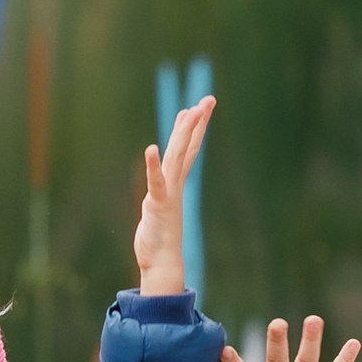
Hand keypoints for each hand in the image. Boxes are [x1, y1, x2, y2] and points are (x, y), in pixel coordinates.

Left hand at [134, 94, 213, 297]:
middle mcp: (175, 183)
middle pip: (187, 146)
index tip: (199, 106)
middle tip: (208, 99)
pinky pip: (156, 182)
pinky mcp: (157, 205)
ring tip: (190, 111)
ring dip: (183, 134)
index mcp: (176, 182)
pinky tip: (152, 149)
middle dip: (197, 122)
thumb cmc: (159, 236)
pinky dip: (153, 166)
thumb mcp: (159, 204)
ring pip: (176, 157)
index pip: (188, 148)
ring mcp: (168, 193)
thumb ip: (162, 188)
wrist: (161, 262)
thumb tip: (161, 177)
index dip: (194, 127)